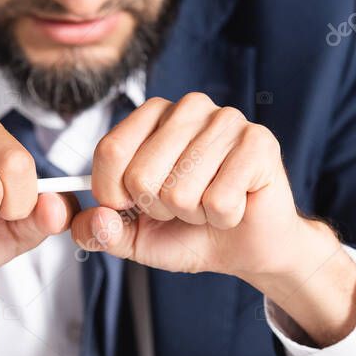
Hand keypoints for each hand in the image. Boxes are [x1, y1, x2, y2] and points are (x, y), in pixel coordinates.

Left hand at [71, 93, 355, 345]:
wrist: (247, 246)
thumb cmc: (190, 231)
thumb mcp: (132, 237)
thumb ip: (100, 231)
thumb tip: (96, 218)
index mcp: (152, 116)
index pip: (110, 151)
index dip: (113, 194)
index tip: (132, 206)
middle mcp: (189, 108)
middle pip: (141, 175)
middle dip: (159, 210)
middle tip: (183, 206)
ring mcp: (227, 120)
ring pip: (180, 192)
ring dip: (193, 215)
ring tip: (209, 206)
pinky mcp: (259, 142)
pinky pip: (219, 200)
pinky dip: (223, 218)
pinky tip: (235, 207)